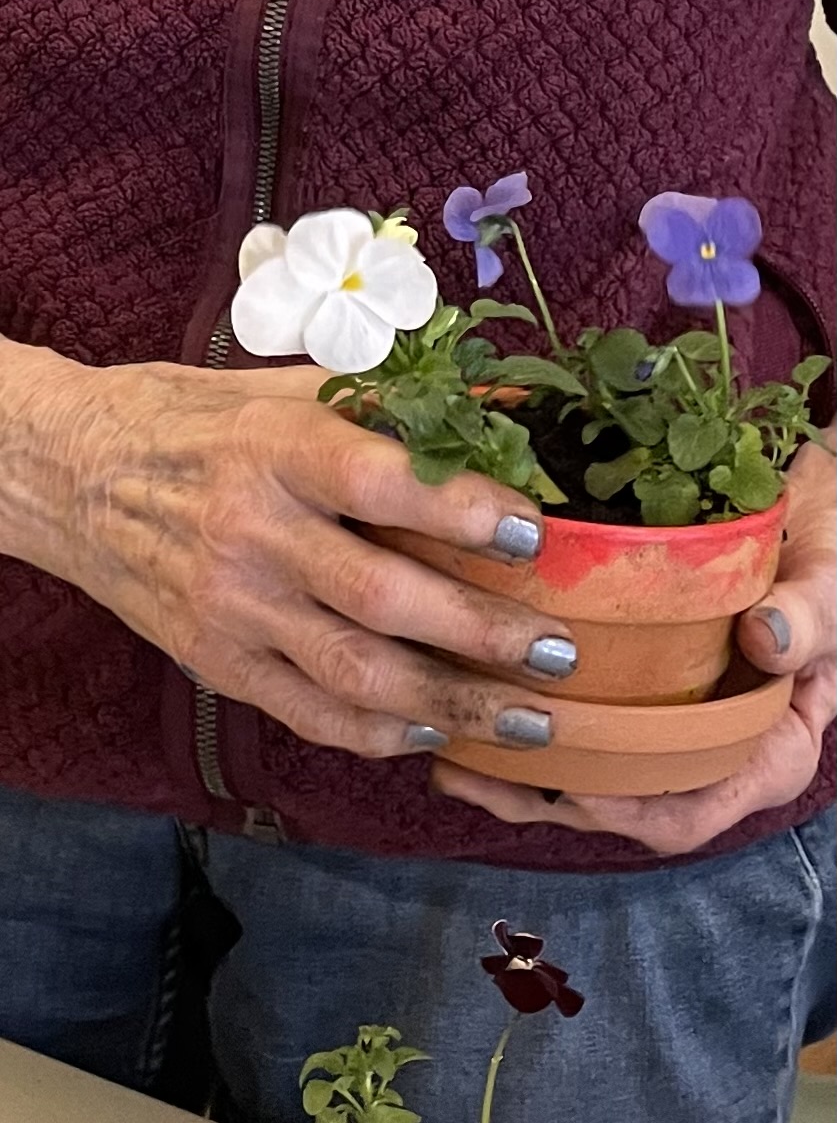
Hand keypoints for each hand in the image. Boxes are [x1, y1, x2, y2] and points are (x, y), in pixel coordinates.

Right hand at [0, 342, 575, 758]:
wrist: (75, 476)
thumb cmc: (198, 422)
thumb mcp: (284, 390)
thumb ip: (389, 405)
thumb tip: (507, 414)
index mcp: (275, 452)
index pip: (381, 484)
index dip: (464, 512)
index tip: (536, 537)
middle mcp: (253, 535)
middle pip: (383, 598)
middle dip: (484, 633)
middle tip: (561, 652)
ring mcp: (232, 610)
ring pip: (354, 674)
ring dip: (453, 703)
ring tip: (529, 718)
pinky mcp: (216, 664)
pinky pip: (308, 714)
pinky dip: (378, 733)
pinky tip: (435, 732)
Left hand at [435, 430, 835, 853]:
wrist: (810, 507)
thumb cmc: (833, 547)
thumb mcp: (834, 578)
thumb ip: (814, 614)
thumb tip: (770, 638)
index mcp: (770, 754)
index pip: (688, 815)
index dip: (623, 811)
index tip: (566, 784)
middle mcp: (714, 756)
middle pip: (617, 806)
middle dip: (539, 798)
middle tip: (469, 769)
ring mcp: (672, 729)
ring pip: (584, 775)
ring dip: (514, 772)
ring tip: (446, 750)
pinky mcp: (638, 694)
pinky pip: (577, 724)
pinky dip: (521, 721)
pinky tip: (467, 699)